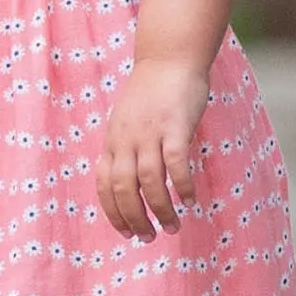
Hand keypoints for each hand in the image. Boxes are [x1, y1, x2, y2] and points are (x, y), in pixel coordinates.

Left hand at [97, 56, 209, 238]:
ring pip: (149, 181)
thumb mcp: (129, 121)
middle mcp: (127, 138)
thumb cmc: (153, 92)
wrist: (169, 57)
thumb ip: (128, 148)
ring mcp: (149, 131)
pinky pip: (175, 163)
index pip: (105, 185)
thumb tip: (133, 182)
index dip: (113, 213)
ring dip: (160, 209)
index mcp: (114, 140)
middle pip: (124, 189)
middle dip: (135, 219)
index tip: (126, 233)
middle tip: (149, 238)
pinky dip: (182, 186)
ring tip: (172, 226)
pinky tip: (191, 201)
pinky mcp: (174, 125)